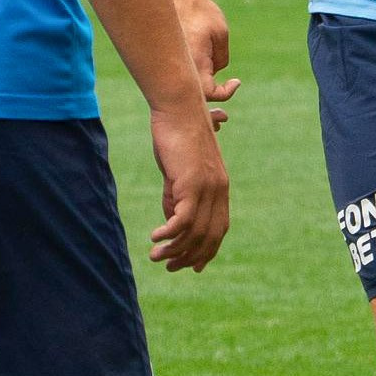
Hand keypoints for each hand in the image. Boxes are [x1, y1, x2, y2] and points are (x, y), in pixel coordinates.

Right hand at [147, 100, 228, 272]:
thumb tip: (171, 223)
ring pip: (194, 232)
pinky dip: (169, 233)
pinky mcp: (191, 183)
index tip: (193, 267)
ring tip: (156, 257)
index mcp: (220, 188)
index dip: (207, 251)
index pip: (218, 230)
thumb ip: (176, 196)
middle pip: (208, 237)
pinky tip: (155, 239)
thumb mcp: (179, 171)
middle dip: (190, 257)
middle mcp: (218, 191)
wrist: (179, 108)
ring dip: (174, 249)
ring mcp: (207, 188)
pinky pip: (182, 219)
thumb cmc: (177, 135)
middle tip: (169, 267)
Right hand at [173, 0, 240, 128]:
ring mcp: (174, 65)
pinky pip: (180, 82)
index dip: (227, 93)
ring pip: (186, 95)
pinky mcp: (172, 60)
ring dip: (198, 106)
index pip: (211, 94)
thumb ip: (220, 58)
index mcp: (194, 64)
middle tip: (222, 121)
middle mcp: (182, 68)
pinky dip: (189, 90)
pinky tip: (198, 93)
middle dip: (208, 116)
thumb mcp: (219, 34)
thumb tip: (215, 72)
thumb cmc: (201, 11)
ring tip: (215, 117)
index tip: (236, 82)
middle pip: (194, 103)